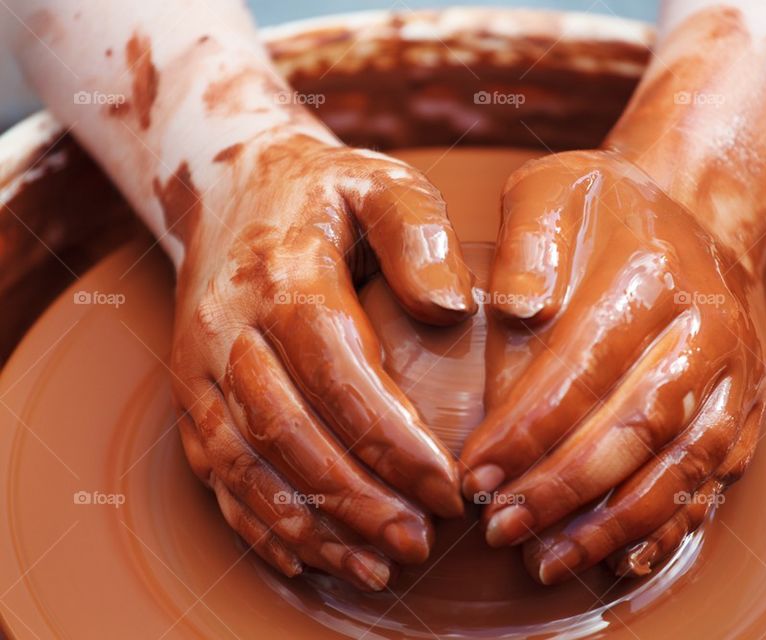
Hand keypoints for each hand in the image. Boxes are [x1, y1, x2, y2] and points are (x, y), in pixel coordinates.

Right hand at [170, 132, 473, 589]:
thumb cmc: (325, 193)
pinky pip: (216, 472)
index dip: (392, 439)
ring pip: (246, 464)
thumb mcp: (382, 184)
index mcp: (283, 275)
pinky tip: (305, 559)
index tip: (449, 486)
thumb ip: (419, 232)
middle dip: (354, 499)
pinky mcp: (192, 395)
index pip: (337, 371)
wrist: (228, 190)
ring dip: (309, 525)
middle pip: (287, 431)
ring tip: (374, 568)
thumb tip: (452, 309)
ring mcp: (200, 367)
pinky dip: (258, 522)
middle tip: (418, 544)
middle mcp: (229, 328)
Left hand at [462, 149, 765, 583]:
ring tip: (547, 562)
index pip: (583, 368)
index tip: (474, 475)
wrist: (701, 212)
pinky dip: (669, 528)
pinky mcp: (746, 411)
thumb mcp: (554, 189)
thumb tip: (516, 310)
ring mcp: (735, 377)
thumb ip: (528, 240)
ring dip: (612, 526)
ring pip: (680, 468)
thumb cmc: (609, 208)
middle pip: (635, 429)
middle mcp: (706, 331)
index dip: (528, 431)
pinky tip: (620, 561)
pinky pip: (714, 481)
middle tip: (499, 529)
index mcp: (651, 276)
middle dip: (562, 491)